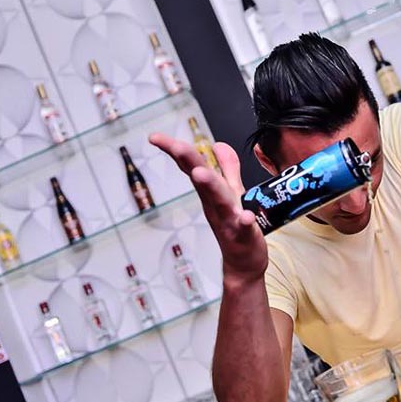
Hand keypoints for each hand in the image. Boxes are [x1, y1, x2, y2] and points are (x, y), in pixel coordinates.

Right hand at [148, 133, 267, 283]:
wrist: (243, 264)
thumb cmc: (236, 226)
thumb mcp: (232, 193)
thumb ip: (227, 169)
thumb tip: (218, 144)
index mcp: (211, 192)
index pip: (191, 166)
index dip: (174, 150)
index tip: (154, 137)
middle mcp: (215, 205)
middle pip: (201, 180)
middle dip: (189, 162)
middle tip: (177, 147)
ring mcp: (228, 220)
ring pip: (219, 201)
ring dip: (209, 187)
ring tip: (200, 173)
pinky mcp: (244, 236)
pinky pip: (244, 228)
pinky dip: (244, 221)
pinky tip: (246, 216)